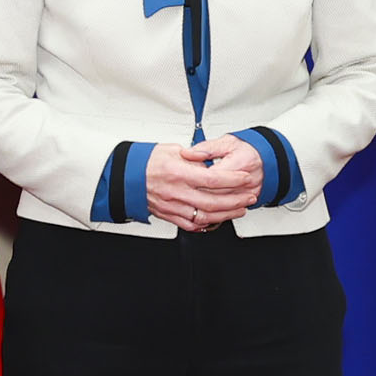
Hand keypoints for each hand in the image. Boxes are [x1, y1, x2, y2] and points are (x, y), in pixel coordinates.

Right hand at [145, 137, 264, 230]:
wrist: (126, 175)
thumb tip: (211, 164)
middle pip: (214, 201)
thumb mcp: (171, 150)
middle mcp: (176, 192)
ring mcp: (173, 206)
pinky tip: (218, 219)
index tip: (245, 178)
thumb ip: (194, 158)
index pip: (213, 179)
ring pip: (206, 216)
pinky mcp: (169, 215)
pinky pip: (192, 224)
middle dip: (237, 199)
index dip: (233, 179)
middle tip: (249, 196)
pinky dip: (208, 224)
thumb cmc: (146, 161)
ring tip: (240, 209)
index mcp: (178, 173)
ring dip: (227, 214)